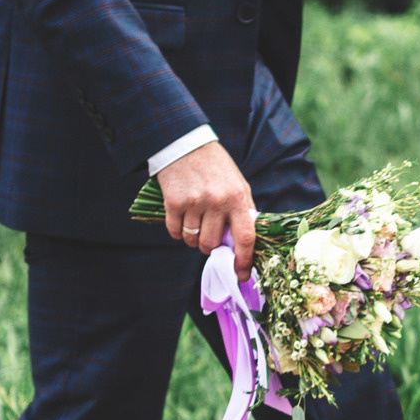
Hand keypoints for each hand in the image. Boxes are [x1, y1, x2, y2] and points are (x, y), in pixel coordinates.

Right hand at [154, 141, 256, 278]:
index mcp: (237, 198)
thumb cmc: (216, 168)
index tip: (241, 275)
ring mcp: (194, 202)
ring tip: (195, 224)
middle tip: (210, 237)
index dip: (244, 261)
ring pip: (192, 240)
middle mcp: (216, 202)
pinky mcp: (173, 202)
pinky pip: (174, 232)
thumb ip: (243, 211)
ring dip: (193, 239)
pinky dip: (177, 232)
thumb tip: (246, 242)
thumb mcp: (238, 185)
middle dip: (210, 248)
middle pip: (212, 244)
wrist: (186, 144)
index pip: (245, 238)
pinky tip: (181, 219)